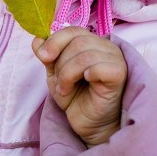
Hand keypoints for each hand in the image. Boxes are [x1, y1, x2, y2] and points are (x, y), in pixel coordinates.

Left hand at [32, 27, 127, 145]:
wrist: (89, 125)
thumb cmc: (76, 98)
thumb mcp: (55, 74)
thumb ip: (48, 56)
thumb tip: (37, 39)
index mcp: (92, 43)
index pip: (73, 31)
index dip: (55, 41)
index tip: (43, 57)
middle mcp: (106, 47)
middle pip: (78, 42)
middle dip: (60, 63)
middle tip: (59, 83)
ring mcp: (116, 59)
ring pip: (85, 55)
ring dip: (68, 74)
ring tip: (65, 89)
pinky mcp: (119, 74)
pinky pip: (99, 67)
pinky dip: (85, 74)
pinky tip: (85, 84)